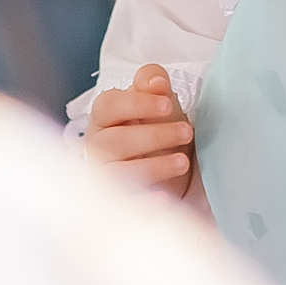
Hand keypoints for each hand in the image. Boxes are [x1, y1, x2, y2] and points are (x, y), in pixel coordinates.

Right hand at [83, 63, 195, 198]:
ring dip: (152, 166)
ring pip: (116, 172)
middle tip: (186, 132)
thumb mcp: (159, 103)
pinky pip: (123, 204)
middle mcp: (99, 146)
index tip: (167, 105)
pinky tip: (163, 196)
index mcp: (105, 117)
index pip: (107, 105)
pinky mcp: (117, 201)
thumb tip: (155, 80)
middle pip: (114, 140)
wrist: (169, 171)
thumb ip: (153, 84)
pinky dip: (143, 201)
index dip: (136, 103)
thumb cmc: (157, 130)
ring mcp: (104, 175)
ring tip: (183, 162)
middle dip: (154, 135)